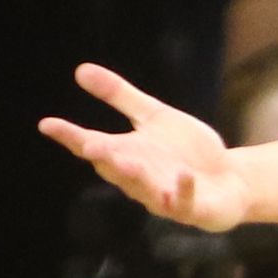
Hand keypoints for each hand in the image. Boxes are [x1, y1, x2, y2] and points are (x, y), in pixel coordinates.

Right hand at [38, 63, 252, 228]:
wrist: (231, 179)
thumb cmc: (188, 150)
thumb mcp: (155, 116)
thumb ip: (120, 96)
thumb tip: (80, 69)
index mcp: (127, 154)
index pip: (91, 145)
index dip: (70, 136)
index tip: (47, 124)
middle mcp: (139, 178)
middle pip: (115, 169)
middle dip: (104, 158)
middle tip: (89, 145)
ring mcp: (164, 196)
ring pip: (144, 189)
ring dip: (135, 177)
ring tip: (126, 162)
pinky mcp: (192, 208)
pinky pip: (185, 202)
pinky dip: (183, 189)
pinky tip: (183, 175)